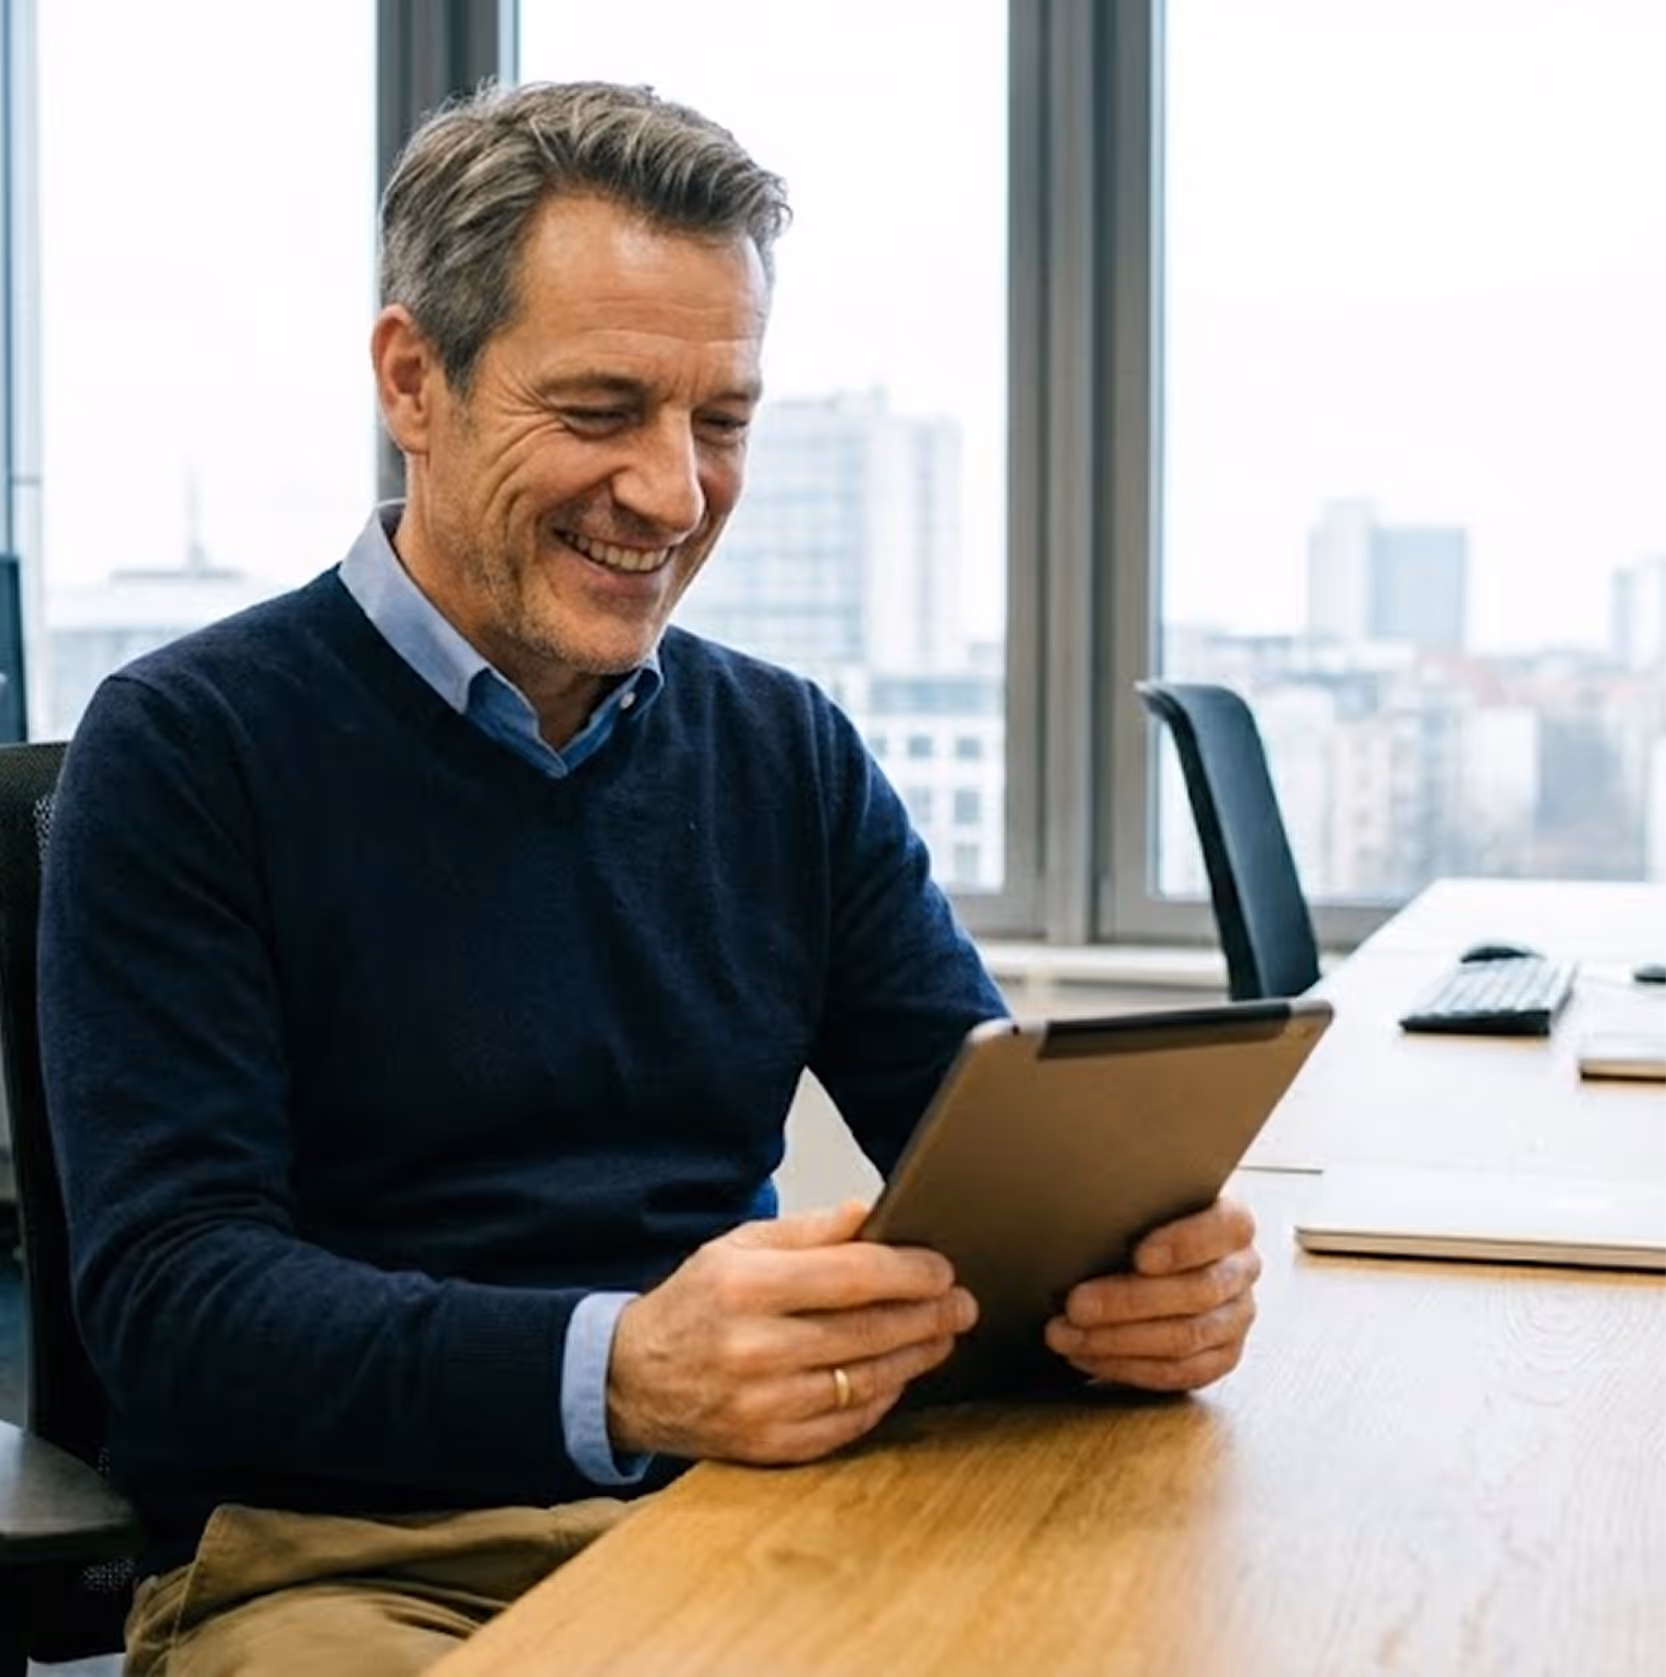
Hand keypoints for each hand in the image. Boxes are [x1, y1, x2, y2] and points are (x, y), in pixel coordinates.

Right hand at [607, 1199, 977, 1463]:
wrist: (634, 1379)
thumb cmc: (696, 1303)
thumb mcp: (738, 1246)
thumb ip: (809, 1230)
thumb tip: (870, 1211)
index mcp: (745, 1287)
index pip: (851, 1276)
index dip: (909, 1272)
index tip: (943, 1268)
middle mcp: (753, 1348)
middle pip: (868, 1331)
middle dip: (928, 1315)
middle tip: (962, 1303)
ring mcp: (761, 1404)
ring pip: (866, 1379)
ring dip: (916, 1356)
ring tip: (942, 1334)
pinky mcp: (768, 1445)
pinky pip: (846, 1423)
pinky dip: (882, 1396)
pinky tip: (899, 1372)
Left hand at [1043, 1195, 1259, 1391]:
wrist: (1153, 1258)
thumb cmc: (1139, 1223)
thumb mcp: (1140, 1203)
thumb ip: (1131, 1206)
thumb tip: (1081, 1211)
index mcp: (1232, 1223)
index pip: (1226, 1227)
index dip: (1185, 1243)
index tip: (1141, 1257)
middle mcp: (1242, 1269)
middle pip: (1197, 1291)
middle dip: (1128, 1301)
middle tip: (1075, 1305)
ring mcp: (1237, 1317)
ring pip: (1185, 1337)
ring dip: (1117, 1340)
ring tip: (1066, 1335)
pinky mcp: (1222, 1356)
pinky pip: (1179, 1372)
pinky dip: (1127, 1368)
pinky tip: (1088, 1356)